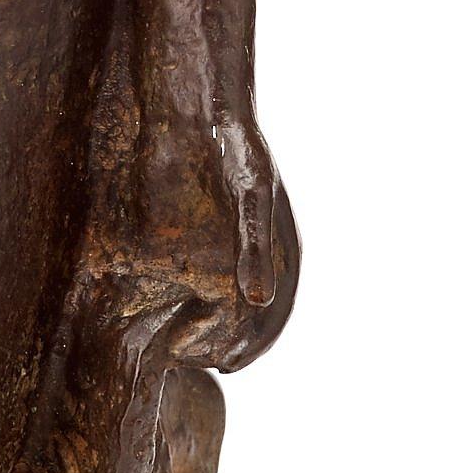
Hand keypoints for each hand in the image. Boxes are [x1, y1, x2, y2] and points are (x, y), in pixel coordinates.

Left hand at [118, 107, 298, 370]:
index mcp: (285, 250)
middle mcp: (273, 251)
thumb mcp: (249, 195)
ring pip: (244, 301)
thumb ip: (255, 249)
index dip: (251, 345)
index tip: (221, 367)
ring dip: (224, 329)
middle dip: (237, 344)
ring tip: (195, 352)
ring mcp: (252, 241)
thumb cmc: (236, 149)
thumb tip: (259, 300)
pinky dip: (210, 301)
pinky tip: (186, 309)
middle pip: (260, 316)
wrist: (213, 106)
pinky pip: (225, 276)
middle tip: (205, 366)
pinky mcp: (228, 229)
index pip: (272, 316)